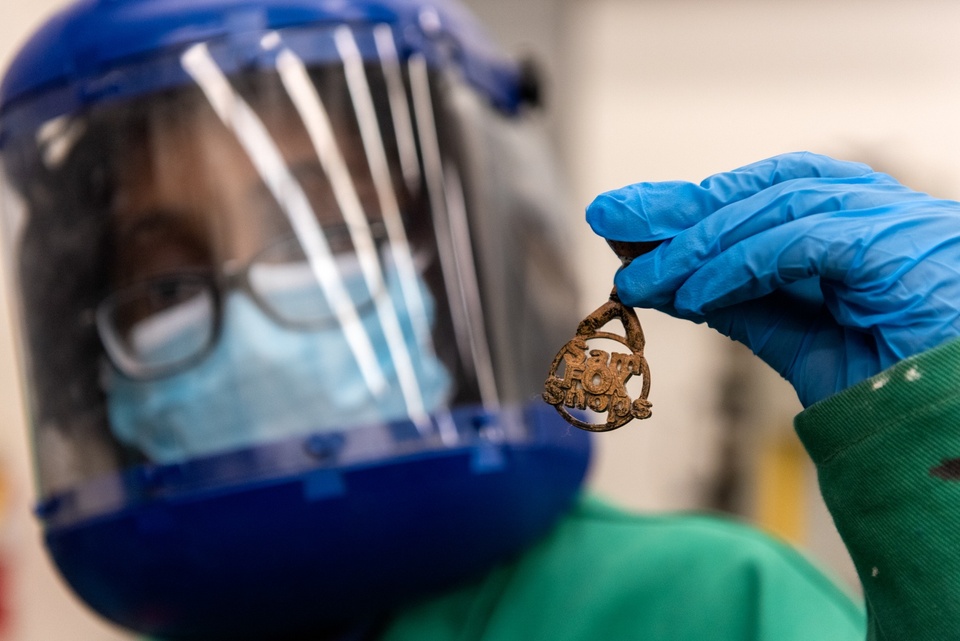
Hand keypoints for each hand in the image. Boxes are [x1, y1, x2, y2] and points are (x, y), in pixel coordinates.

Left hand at [586, 151, 959, 406]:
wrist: (951, 443)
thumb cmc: (895, 393)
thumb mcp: (801, 340)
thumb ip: (744, 303)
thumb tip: (672, 281)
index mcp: (865, 229)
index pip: (772, 198)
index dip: (699, 206)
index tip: (631, 221)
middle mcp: (885, 214)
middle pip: (770, 188)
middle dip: (685, 206)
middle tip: (610, 216)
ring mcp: (900, 226)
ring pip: (780, 207)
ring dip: (698, 242)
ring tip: (636, 275)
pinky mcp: (901, 251)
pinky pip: (803, 242)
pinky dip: (739, 264)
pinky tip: (690, 295)